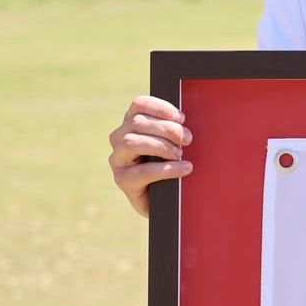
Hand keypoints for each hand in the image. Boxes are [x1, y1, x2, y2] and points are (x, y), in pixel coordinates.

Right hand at [108, 94, 192, 217]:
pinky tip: (185, 169)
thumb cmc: (171, 163)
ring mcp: (118, 160)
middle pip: (137, 123)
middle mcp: (119, 139)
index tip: (181, 117)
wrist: (165, 200)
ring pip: (132, 142)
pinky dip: (167, 169)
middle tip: (187, 139)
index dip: (160, 107)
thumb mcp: (172, 141)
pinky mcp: (122, 180)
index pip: (138, 105)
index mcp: (130, 124)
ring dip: (161, 146)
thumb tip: (184, 120)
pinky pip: (143, 171)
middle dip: (167, 129)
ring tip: (180, 154)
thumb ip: (173, 128)